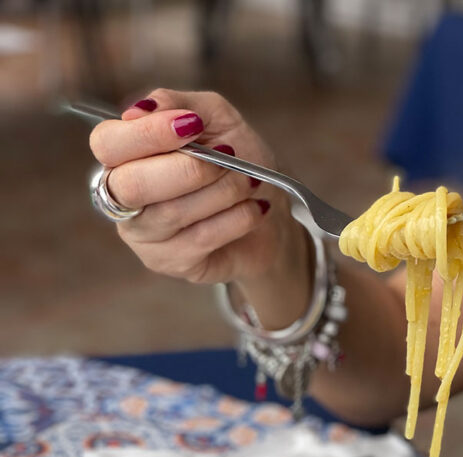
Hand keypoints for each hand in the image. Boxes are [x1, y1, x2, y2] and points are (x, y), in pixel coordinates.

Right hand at [88, 89, 308, 298]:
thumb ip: (177, 103)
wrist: (272, 212)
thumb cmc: (237, 160)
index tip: (193, 125)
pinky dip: (236, 218)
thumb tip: (141, 108)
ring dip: (222, 191)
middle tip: (229, 157)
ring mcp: (144, 237)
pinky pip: (201, 239)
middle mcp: (122, 198)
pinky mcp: (172, 264)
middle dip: (188, 169)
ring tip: (249, 181)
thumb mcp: (214, 118)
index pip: (107, 144)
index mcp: (123, 156)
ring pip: (172, 213)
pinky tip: (254, 208)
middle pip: (132, 185)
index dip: (147, 134)